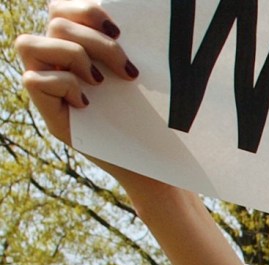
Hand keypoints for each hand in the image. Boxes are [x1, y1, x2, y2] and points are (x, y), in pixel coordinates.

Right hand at [15, 2, 137, 147]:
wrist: (153, 158)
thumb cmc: (148, 113)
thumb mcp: (138, 74)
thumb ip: (123, 46)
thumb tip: (125, 27)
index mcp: (76, 42)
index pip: (61, 7)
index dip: (86, 10)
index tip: (119, 31)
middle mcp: (55, 58)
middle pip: (55, 22)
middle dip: (97, 41)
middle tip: (129, 71)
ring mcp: (45, 82)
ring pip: (29, 44)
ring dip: (73, 57)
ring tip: (100, 82)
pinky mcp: (45, 108)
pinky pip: (34, 79)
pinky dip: (65, 86)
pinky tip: (87, 104)